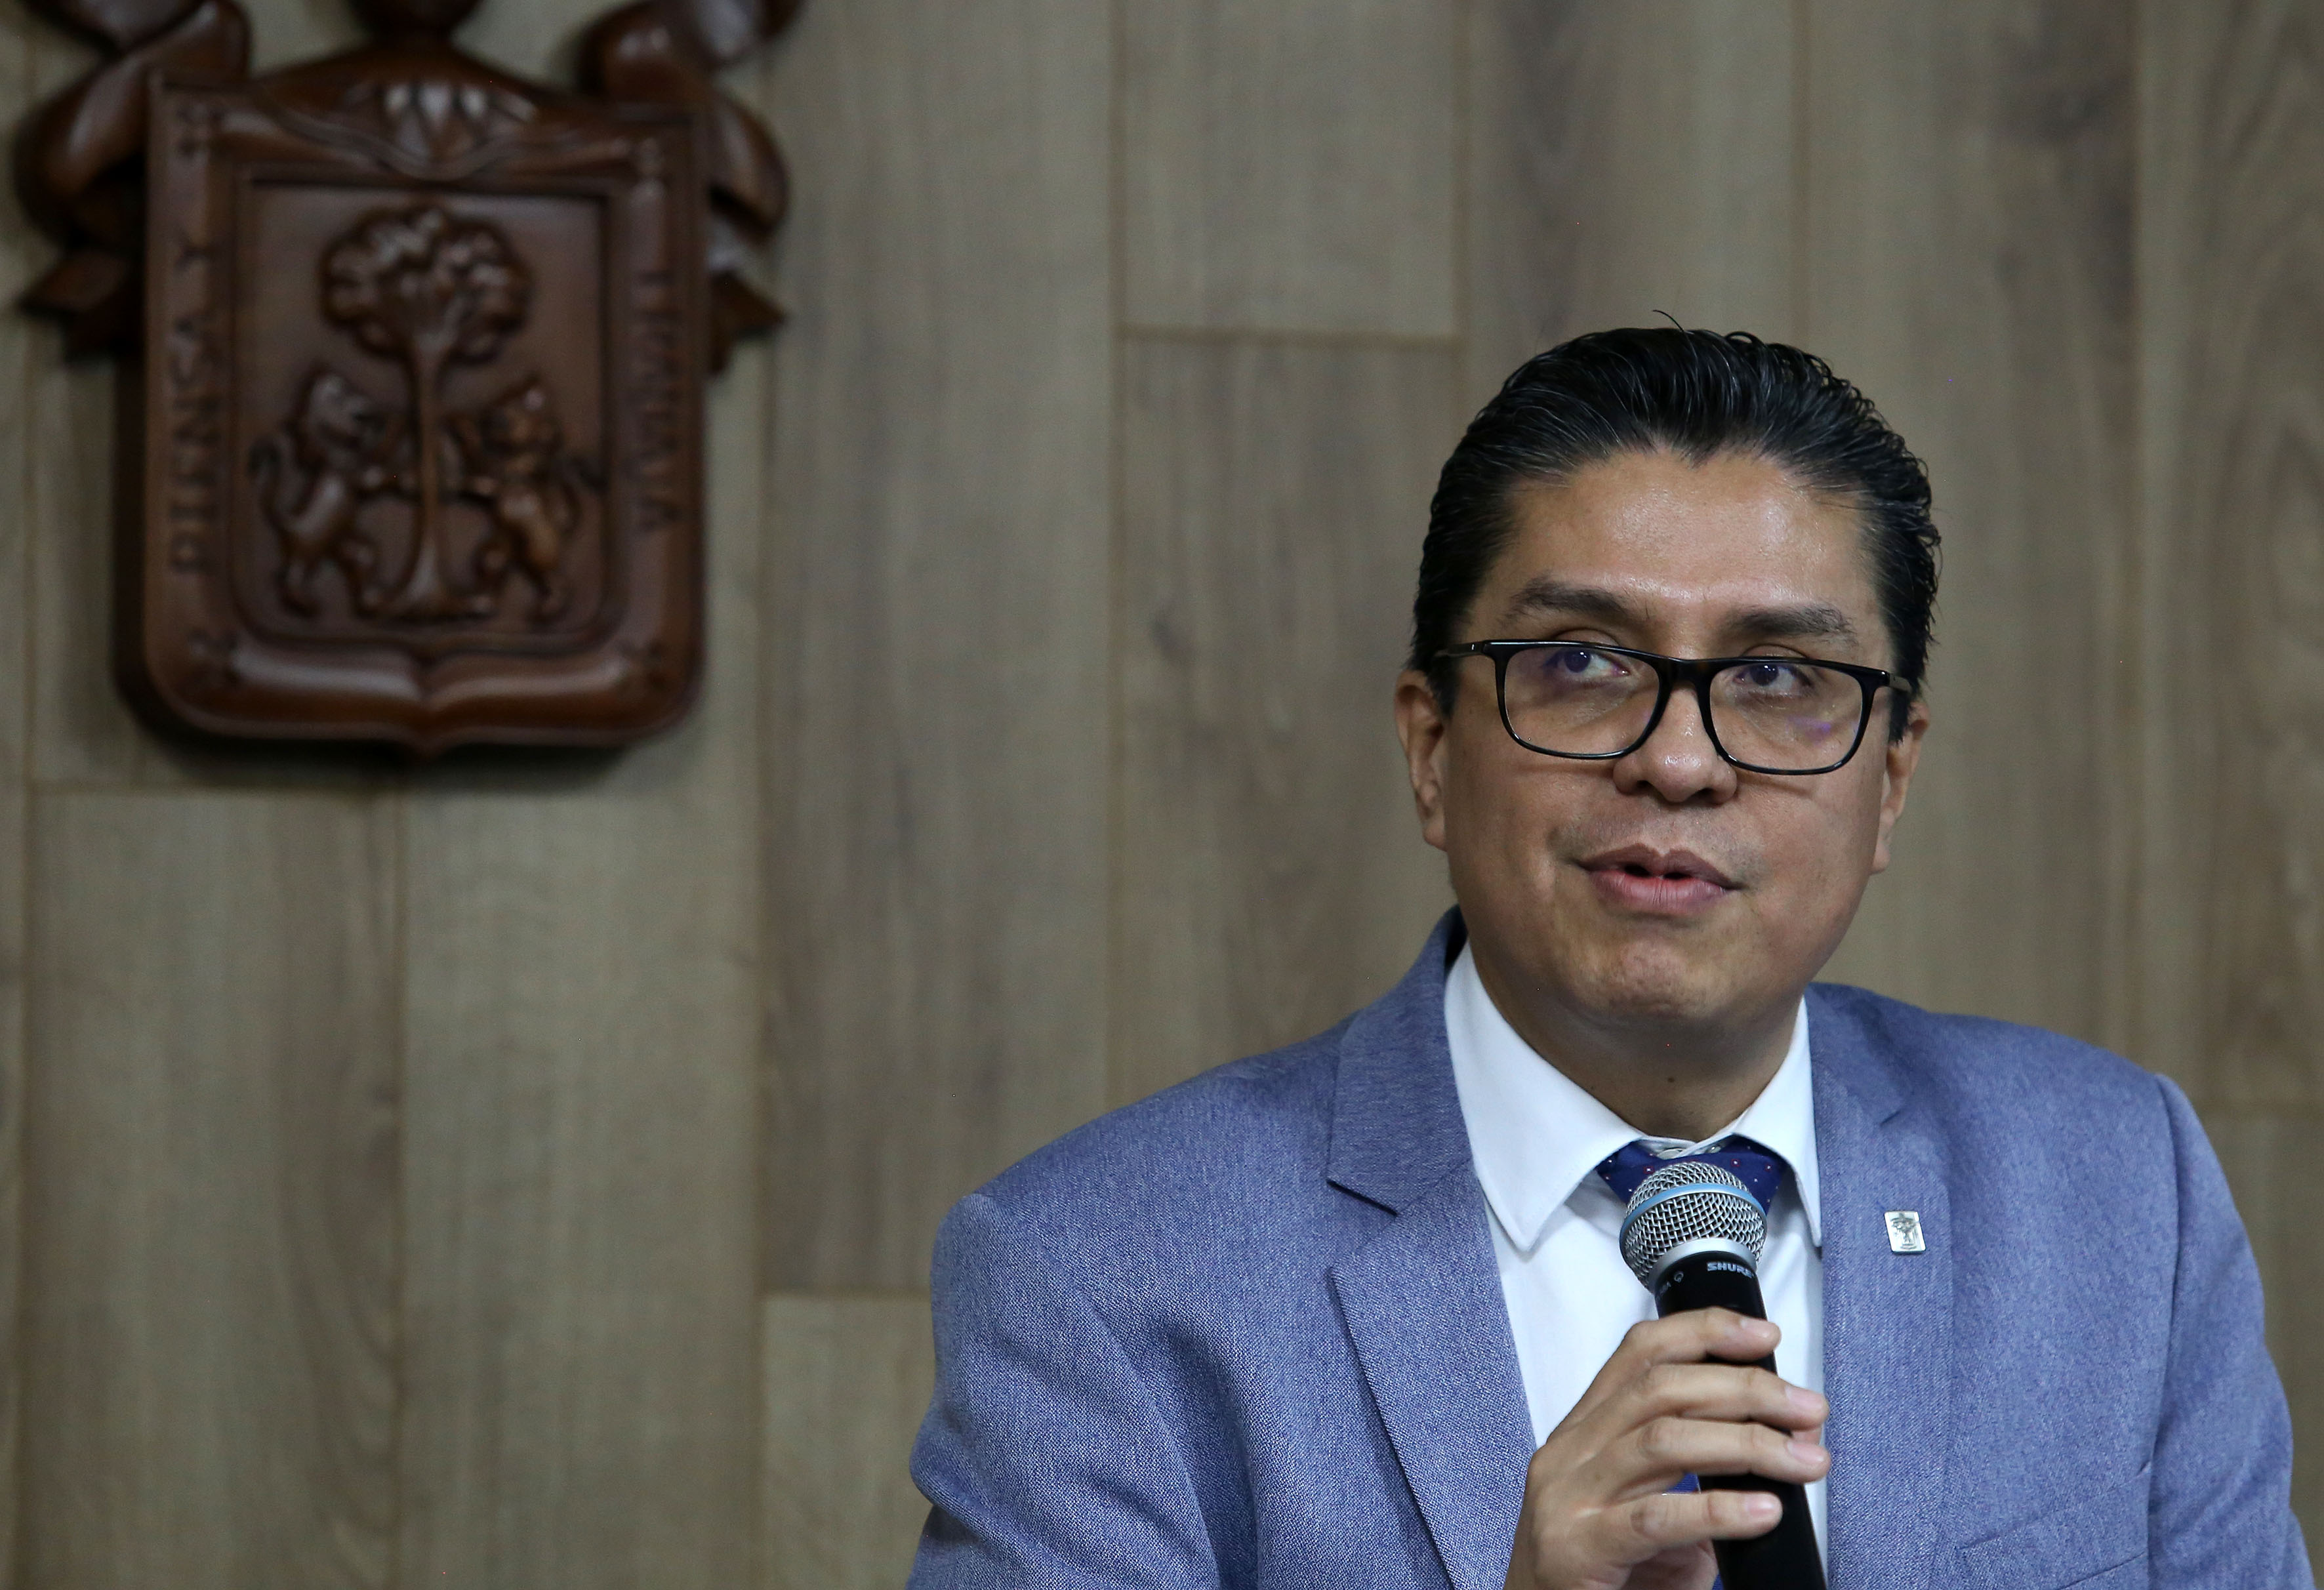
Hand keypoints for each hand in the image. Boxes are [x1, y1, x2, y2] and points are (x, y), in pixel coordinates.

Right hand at [1501, 1310, 1829, 1589]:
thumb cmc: (1601, 1575)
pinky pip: (1655, 1518)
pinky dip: (1718, 1511)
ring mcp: (1568, 1497)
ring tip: (1804, 1461)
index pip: (1640, 1354)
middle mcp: (1571, 1453)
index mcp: (1584, 1432)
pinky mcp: (1577, 1547)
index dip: (1703, 1332)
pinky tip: (1764, 1512)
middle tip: (1806, 1409)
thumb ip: (1702, 1476)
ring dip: (1747, 1443)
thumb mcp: (1650, 1509)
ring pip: (1662, 1441)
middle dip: (1744, 1388)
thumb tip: (1790, 1444)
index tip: (1763, 1336)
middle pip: (1660, 1389)